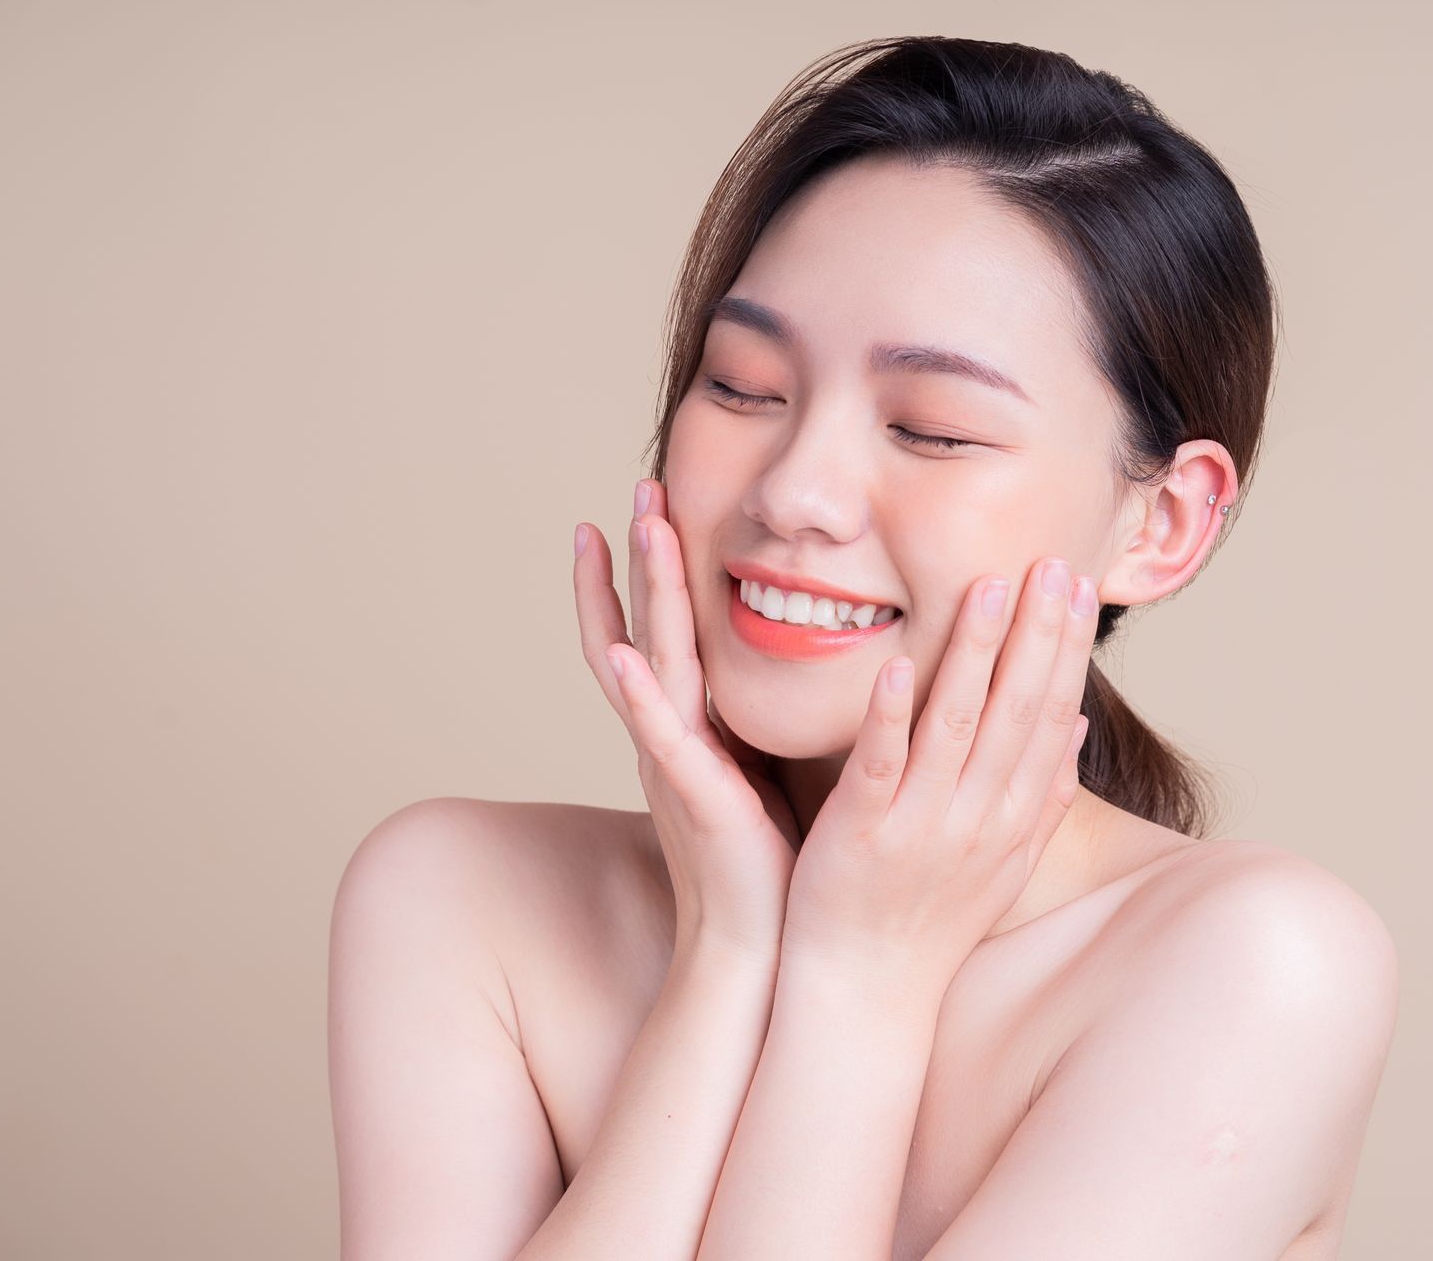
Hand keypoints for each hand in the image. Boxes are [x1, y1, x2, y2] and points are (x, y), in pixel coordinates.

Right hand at [573, 478, 800, 961]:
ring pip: (647, 661)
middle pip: (647, 628)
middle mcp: (674, 736)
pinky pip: (656, 735)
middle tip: (639, 487)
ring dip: (633, 595)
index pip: (670, 632)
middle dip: (640, 559)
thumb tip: (812, 664)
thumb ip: (772, 718)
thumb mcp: (774, 770)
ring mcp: (675, 762)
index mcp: (698, 727)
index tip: (655, 504)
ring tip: (621, 530)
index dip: (655, 574)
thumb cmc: (780, 863)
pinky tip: (620, 652)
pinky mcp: (690, 795)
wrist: (768, 945)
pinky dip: (635, 693)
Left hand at [778, 556, 1097, 987]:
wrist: (869, 992)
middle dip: (1036, 633)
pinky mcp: (863, 835)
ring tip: (985, 588)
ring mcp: (923, 825)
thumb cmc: (930, 920)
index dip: (1065, 648)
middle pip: (1016, 711)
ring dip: (973, 654)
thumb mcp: (1003, 862)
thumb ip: (1041, 796)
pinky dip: (890, 716)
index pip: (1050, 715)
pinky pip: (880, 767)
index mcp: (1013, 818)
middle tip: (1049, 562)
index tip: (1077, 584)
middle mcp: (980, 817)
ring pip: (954, 725)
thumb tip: (1071, 730)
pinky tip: (898, 666)